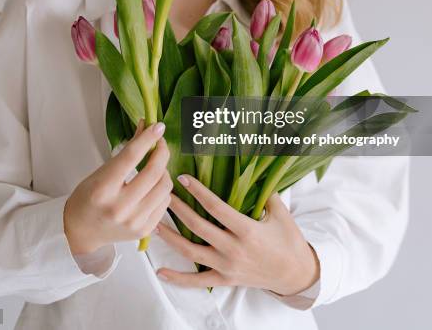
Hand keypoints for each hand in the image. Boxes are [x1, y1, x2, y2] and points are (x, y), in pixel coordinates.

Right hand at [63, 119, 172, 254]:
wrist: (81, 231)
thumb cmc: (88, 197)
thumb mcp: (102, 171)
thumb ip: (126, 151)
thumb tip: (144, 126)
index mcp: (103, 189)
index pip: (131, 157)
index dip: (147, 138)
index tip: (158, 127)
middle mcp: (119, 207)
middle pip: (153, 172)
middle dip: (161, 152)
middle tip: (159, 144)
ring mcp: (133, 221)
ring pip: (164, 187)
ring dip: (164, 171)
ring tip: (155, 167)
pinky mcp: (144, 230)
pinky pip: (165, 202)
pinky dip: (162, 188)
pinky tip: (153, 185)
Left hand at [155, 175, 319, 294]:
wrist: (296, 274)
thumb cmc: (289, 241)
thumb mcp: (281, 213)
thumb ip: (266, 192)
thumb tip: (255, 169)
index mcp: (247, 230)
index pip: (216, 207)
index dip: (198, 191)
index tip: (183, 178)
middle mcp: (234, 249)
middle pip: (198, 226)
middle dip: (178, 209)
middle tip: (163, 192)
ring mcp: (227, 266)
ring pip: (191, 252)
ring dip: (171, 237)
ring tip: (153, 223)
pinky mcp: (225, 279)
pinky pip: (197, 281)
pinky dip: (177, 278)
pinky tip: (160, 271)